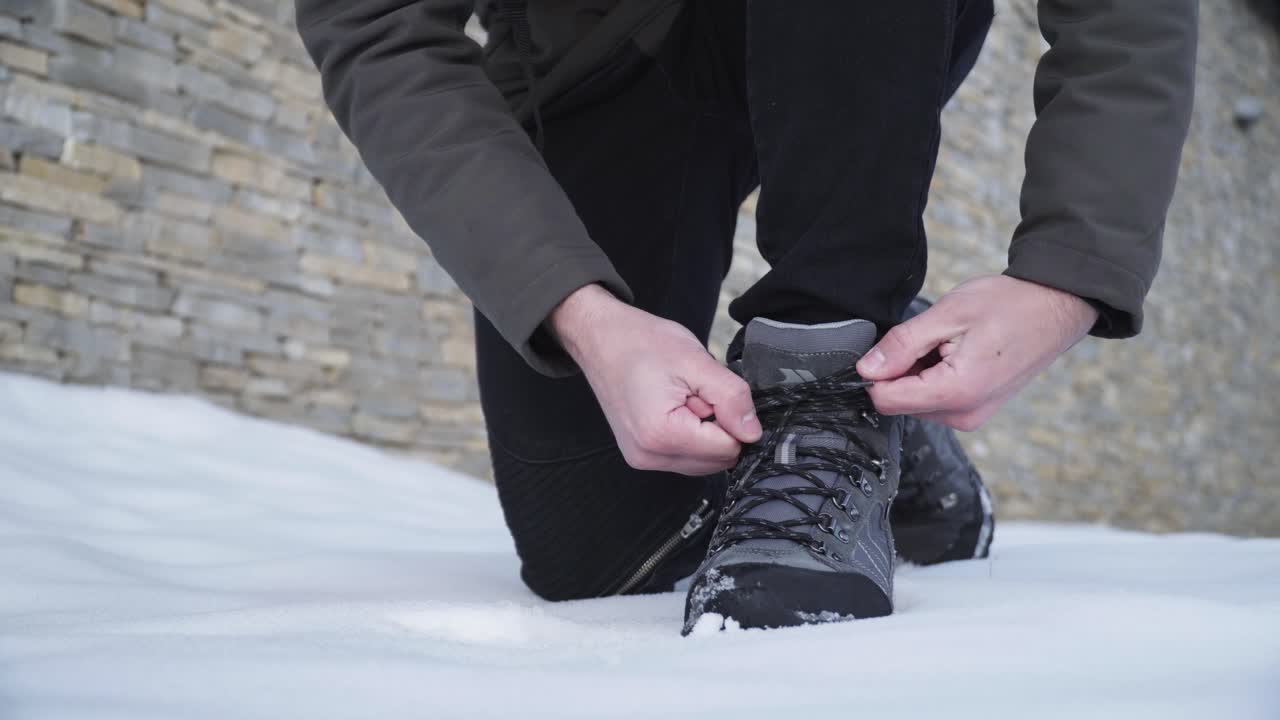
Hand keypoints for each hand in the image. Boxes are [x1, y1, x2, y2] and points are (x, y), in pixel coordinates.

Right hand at [550, 284, 761, 474]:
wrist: (600, 339)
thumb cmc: (640, 343)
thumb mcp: (696, 361)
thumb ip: (731, 397)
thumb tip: (753, 432)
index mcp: (662, 435)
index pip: (728, 448)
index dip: (731, 418)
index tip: (708, 392)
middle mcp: (650, 456)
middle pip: (717, 460)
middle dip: (717, 426)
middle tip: (694, 393)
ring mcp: (644, 459)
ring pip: (704, 461)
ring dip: (704, 431)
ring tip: (682, 398)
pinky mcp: (643, 456)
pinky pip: (686, 456)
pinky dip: (690, 433)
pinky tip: (674, 407)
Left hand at [855, 275, 1097, 430]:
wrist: (1056, 308)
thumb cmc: (1011, 305)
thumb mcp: (948, 314)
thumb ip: (902, 345)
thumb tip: (866, 368)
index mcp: (956, 393)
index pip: (886, 401)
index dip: (879, 371)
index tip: (896, 346)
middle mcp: (964, 415)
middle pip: (899, 402)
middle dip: (904, 369)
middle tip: (935, 339)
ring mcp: (972, 416)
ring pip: (916, 401)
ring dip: (920, 372)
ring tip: (951, 344)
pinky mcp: (976, 411)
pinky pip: (936, 400)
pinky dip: (936, 376)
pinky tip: (958, 353)